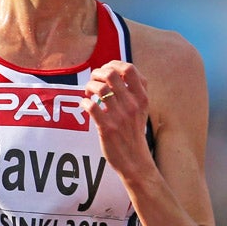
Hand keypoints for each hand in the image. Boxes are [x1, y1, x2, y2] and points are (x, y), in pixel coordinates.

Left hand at [86, 60, 150, 174]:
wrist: (135, 161)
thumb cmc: (134, 133)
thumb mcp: (142, 110)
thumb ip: (135, 91)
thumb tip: (120, 71)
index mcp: (141, 98)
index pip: (130, 69)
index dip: (114, 64)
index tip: (105, 70)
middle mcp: (131, 105)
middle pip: (112, 74)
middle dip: (97, 73)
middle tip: (93, 81)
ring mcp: (119, 116)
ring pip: (100, 89)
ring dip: (89, 86)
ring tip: (88, 93)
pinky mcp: (107, 128)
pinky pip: (91, 106)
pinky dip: (84, 102)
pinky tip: (85, 105)